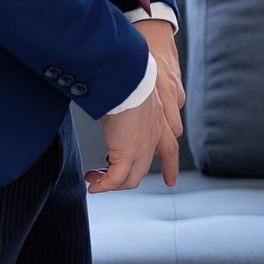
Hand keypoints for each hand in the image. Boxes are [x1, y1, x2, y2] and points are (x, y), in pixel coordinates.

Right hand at [88, 23, 181, 192]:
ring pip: (132, 177)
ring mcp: (143, 146)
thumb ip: (130, 99)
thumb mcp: (134, 91)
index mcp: (159, 119)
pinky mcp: (127, 153)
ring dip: (113, 183)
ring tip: (97, 181)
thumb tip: (114, 92)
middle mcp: (155, 135)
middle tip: (128, 185)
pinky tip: (93, 185)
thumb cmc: (126, 78)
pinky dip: (103, 185)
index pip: (170, 145)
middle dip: (147, 178)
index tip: (170, 179)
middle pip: (161, 163)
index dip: (170, 163)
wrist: (127, 78)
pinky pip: (115, 178)